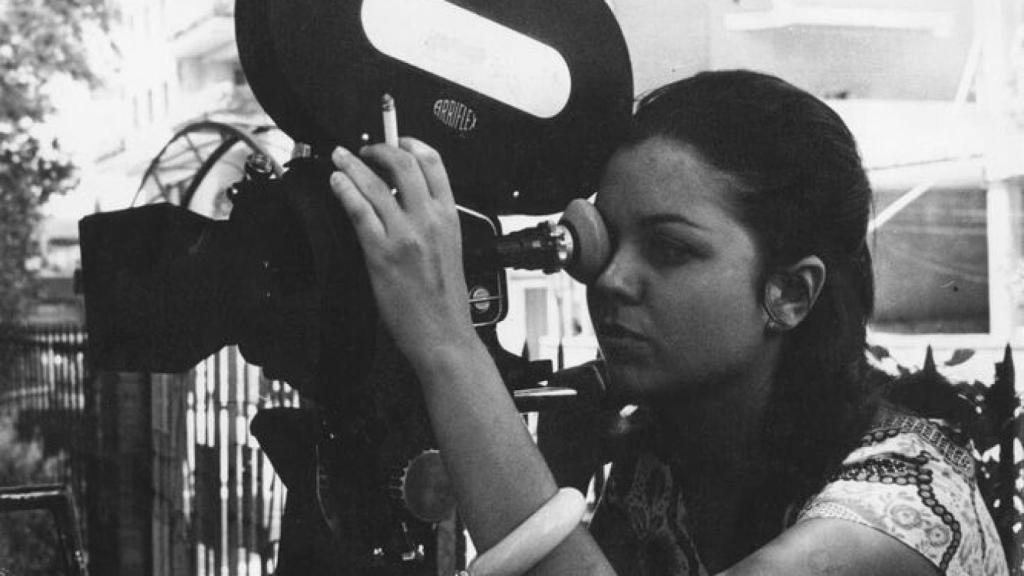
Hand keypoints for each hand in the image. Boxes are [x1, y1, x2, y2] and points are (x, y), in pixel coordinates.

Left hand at [329, 138, 475, 365]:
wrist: (445, 335)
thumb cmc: (447, 301)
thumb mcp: (451, 249)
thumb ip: (434, 223)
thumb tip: (409, 201)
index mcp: (450, 217)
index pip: (434, 164)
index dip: (412, 144)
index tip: (398, 140)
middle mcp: (429, 220)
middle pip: (403, 164)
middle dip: (379, 148)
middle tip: (364, 149)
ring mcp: (405, 235)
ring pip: (376, 184)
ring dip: (353, 164)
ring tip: (340, 158)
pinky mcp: (382, 253)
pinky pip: (359, 210)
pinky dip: (345, 190)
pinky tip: (336, 183)